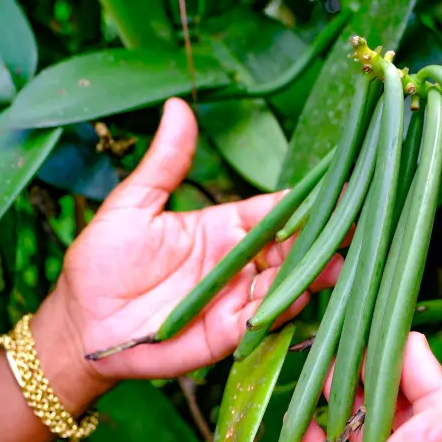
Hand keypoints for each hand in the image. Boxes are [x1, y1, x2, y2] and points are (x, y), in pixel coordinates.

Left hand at [33, 97, 340, 411]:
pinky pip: (261, 322)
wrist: (82, 324)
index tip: (344, 187)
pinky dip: (280, 310)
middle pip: (292, 249)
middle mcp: (239, 264)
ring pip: (285, 284)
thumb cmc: (101, 262)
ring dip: (312, 275)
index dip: (308, 202)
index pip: (276, 211)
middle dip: (324, 239)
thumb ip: (165, 164)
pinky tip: (297, 295)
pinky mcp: (226, 335)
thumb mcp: (132, 207)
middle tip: (360, 226)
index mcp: (223, 228)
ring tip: (338, 261)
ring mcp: (236, 300)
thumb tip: (178, 106)